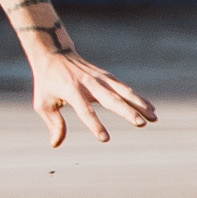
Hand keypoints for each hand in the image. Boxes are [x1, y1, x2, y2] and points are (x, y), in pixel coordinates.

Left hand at [26, 45, 157, 146]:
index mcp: (71, 90)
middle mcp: (88, 83)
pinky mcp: (107, 76)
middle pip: (110, 99)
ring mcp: (100, 78)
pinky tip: (150, 108)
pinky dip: (138, 97)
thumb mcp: (42, 103)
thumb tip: (56, 144)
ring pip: (123, 91)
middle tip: (141, 124)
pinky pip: (124, 88)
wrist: (54, 54)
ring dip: (139, 104)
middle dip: (126, 112)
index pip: (84, 111)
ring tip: (154, 117)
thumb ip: (53, 123)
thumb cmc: (47, 82)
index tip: (105, 138)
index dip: (94, 124)